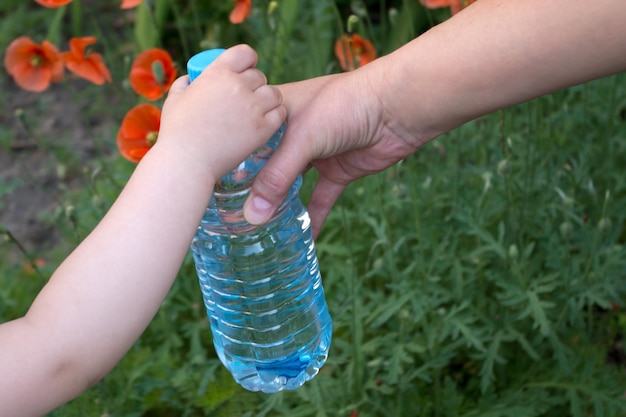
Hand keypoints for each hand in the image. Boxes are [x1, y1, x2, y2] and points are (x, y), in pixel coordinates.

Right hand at [156, 44, 285, 180]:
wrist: (187, 161)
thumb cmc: (177, 132)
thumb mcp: (175, 99)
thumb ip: (185, 84)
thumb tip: (190, 79)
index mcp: (218, 73)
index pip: (245, 53)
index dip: (248, 61)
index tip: (245, 70)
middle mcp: (238, 86)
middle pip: (259, 76)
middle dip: (255, 85)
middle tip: (248, 99)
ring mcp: (253, 107)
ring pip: (274, 94)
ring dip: (268, 100)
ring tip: (259, 111)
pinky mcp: (263, 128)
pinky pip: (280, 113)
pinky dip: (276, 116)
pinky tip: (267, 122)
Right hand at [243, 62, 422, 237]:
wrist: (397, 108)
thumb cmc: (345, 105)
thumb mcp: (302, 139)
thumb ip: (276, 177)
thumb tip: (253, 216)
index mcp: (276, 113)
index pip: (244, 138)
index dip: (228, 161)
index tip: (210, 187)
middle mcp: (293, 133)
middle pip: (265, 165)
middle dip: (250, 189)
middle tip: (228, 216)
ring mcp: (316, 153)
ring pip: (291, 184)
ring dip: (279, 205)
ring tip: (257, 231)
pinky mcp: (339, 170)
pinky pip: (321, 198)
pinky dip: (314, 218)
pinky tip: (303, 239)